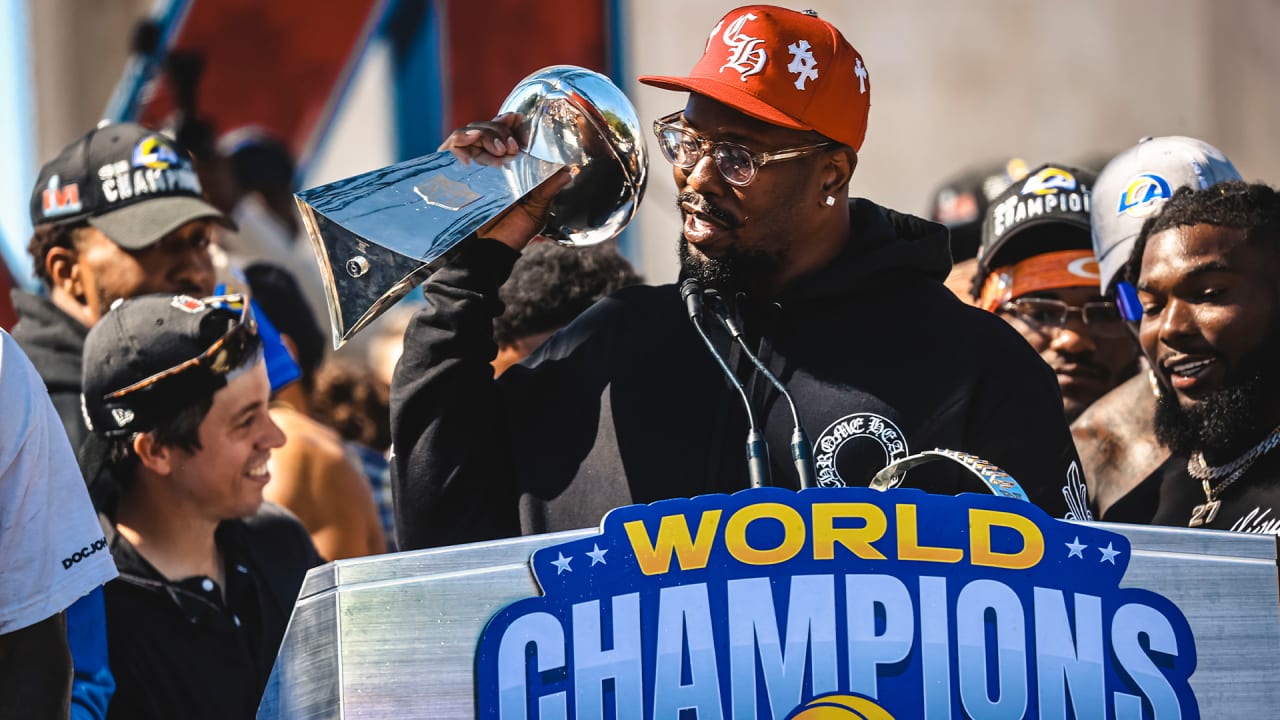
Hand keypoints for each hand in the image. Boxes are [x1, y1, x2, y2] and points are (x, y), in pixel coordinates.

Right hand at [439, 113, 573, 250]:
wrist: (490, 252)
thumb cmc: (513, 233)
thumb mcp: (536, 210)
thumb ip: (548, 188)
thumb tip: (568, 171)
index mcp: (506, 166)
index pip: (503, 132)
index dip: (508, 122)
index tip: (516, 120)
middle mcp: (485, 162)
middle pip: (485, 127)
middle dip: (498, 130)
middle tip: (511, 147)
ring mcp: (468, 167)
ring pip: (468, 133)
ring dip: (483, 135)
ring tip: (498, 150)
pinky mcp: (452, 175)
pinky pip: (450, 148)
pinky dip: (459, 145)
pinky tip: (470, 158)